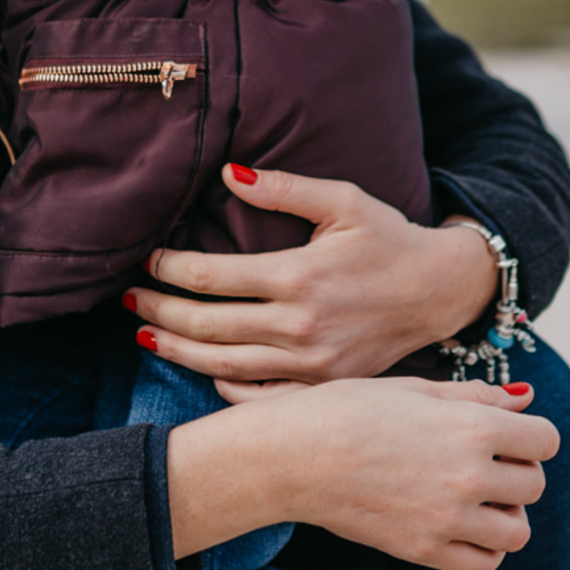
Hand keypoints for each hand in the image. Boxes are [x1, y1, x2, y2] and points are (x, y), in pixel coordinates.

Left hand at [128, 166, 498, 394]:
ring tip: (144, 333)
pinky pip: (258, 396)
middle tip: (128, 298)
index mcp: (298, 276)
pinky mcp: (323, 386)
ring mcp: (310, 365)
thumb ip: (283, 189)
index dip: (168, 269)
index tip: (146, 260)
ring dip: (176, 350)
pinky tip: (201, 368)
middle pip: (205, 326)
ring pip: (221, 365)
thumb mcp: (343, 201)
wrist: (442, 291)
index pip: (209, 277)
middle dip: (157, 309)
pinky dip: (222, 385)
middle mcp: (299, 326)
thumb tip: (227, 173)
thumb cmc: (389, 239)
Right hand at [166, 375, 557, 569]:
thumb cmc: (348, 411)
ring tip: (477, 500)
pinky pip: (483, 565)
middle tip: (486, 464)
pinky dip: (484, 550)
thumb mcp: (415, 389)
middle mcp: (468, 475)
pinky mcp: (423, 550)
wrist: (294, 456)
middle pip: (535, 485)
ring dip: (507, 515)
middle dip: (519, 472)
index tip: (509, 436)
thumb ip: (476, 396)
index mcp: (471, 426)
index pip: (545, 440)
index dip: (532, 436)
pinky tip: (462, 528)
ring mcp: (447, 518)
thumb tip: (526, 401)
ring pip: (518, 531)